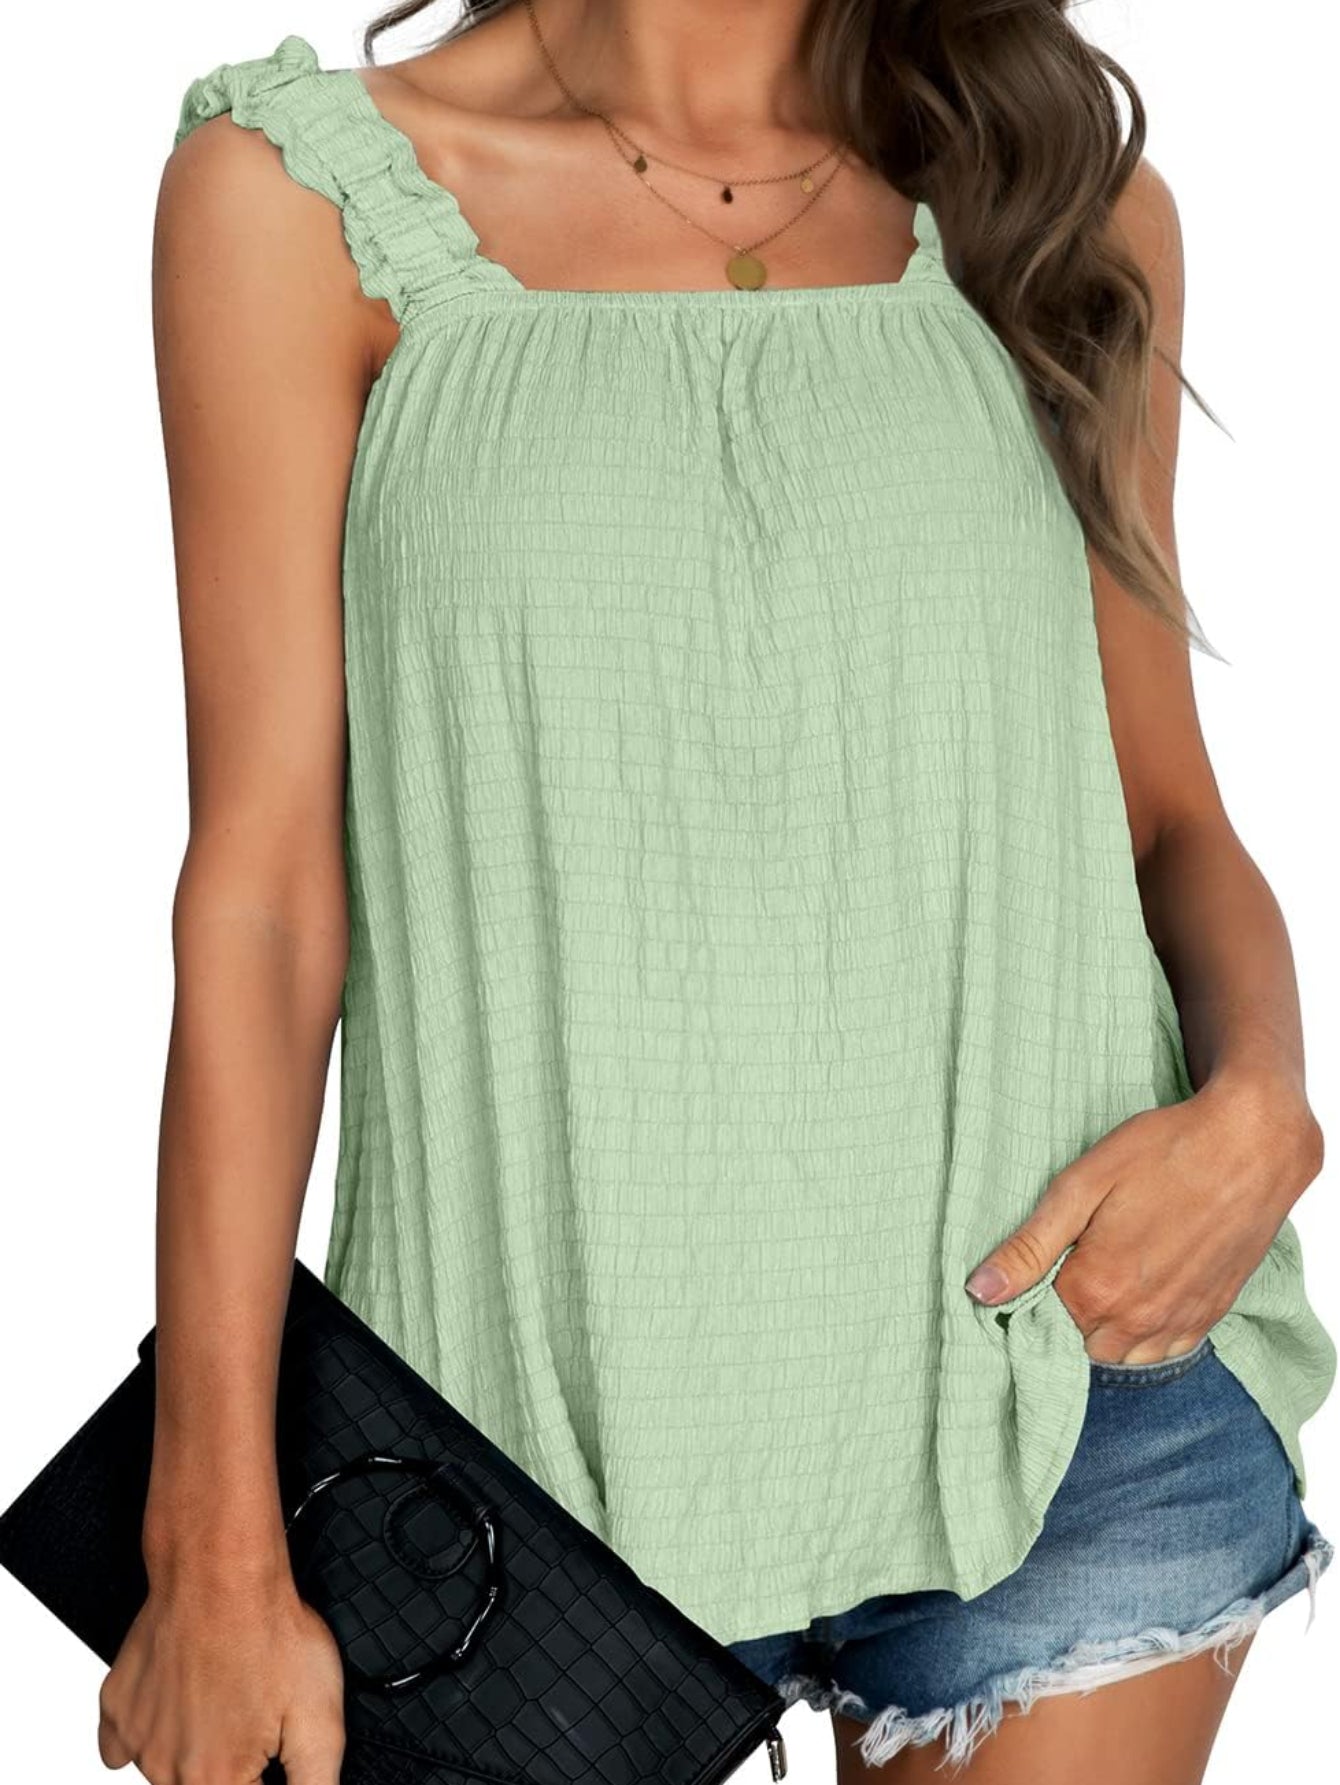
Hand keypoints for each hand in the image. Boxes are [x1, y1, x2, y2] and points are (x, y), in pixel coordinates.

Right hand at [98, 1558, 344, 1784]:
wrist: (220, 1570)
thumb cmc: (268, 1633)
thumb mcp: (321, 1719)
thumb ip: (315, 1784)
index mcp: (215, 1783)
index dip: (265, 1775)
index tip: (269, 1749)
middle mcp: (168, 1773)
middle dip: (234, 1762)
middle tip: (254, 1712)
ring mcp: (137, 1741)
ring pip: (169, 1768)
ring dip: (197, 1744)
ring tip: (227, 1690)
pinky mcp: (115, 1708)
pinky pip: (125, 1743)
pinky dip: (154, 1730)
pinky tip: (181, 1700)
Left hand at [963, 1070, 1324, 1364]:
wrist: (1252, 1145)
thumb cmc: (1164, 1151)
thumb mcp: (1082, 1185)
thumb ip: (1029, 1246)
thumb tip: (980, 1291)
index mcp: (1097, 1289)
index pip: (1040, 1322)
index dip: (1032, 1293)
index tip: (1039, 1263)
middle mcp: (1138, 1319)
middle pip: (1078, 1343)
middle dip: (1068, 1313)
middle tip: (1075, 1262)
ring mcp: (1178, 1322)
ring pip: (1121, 1355)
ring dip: (1107, 1327)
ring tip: (1110, 1273)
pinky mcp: (1210, 1314)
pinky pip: (1165, 1349)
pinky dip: (1147, 1332)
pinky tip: (1143, 1289)